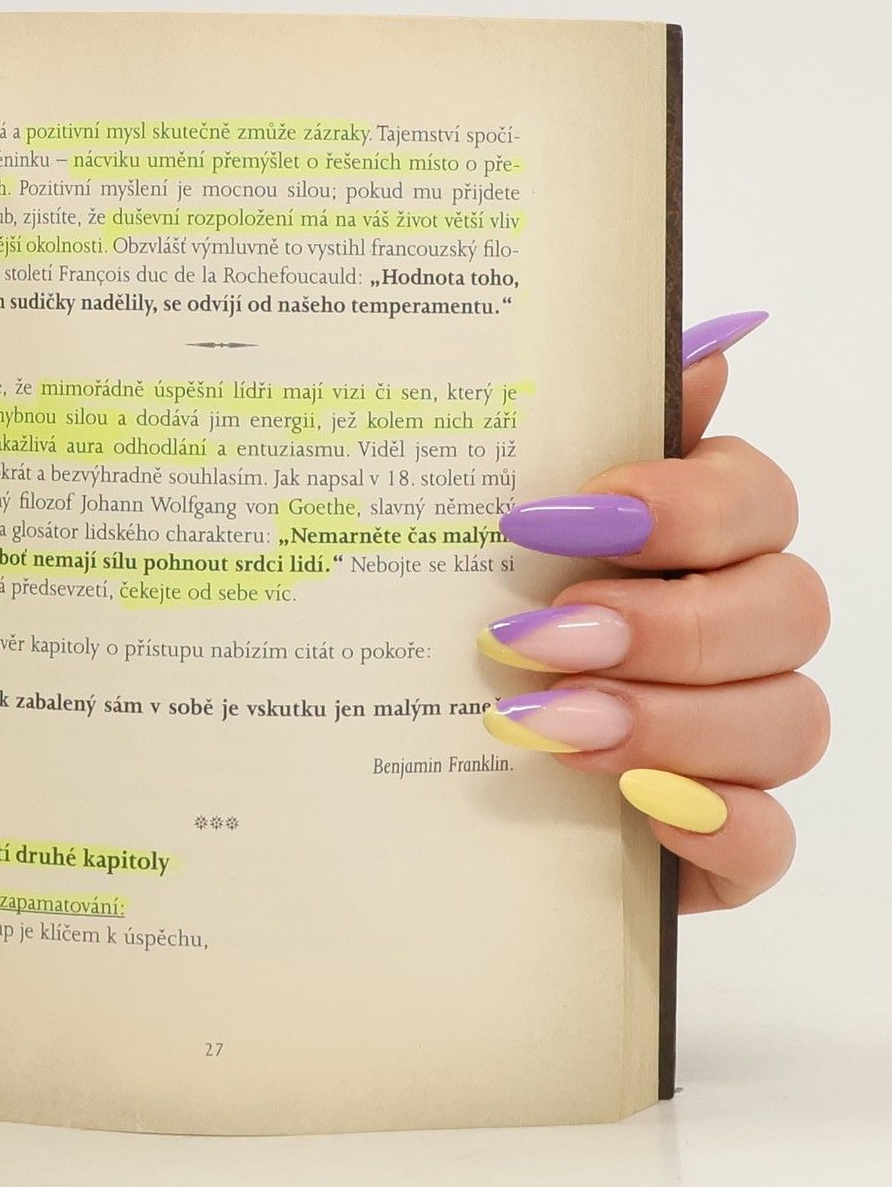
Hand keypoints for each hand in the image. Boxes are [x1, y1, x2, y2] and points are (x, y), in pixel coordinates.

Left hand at [481, 312, 828, 911]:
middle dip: (667, 623)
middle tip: (541, 637)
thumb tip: (703, 342)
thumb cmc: (446, 637)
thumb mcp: (482, 538)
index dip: (679, 506)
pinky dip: (717, 825)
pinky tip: (638, 810)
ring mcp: (736, 744)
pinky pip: (769, 841)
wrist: (398, 787)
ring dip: (671, 721)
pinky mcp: (720, 845)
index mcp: (692, 544)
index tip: (559, 519)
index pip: (753, 498)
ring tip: (552, 728)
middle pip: (786, 608)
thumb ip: (588, 436)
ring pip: (788, 721)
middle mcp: (733, 635)